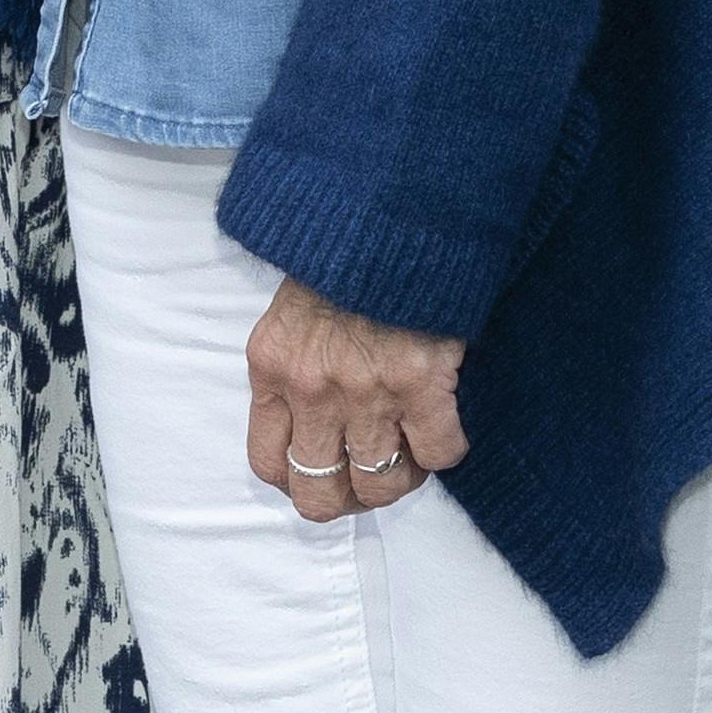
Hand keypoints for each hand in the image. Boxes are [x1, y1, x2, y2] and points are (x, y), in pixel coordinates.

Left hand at [250, 275, 465, 521]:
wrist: (389, 215)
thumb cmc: (341, 260)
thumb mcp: (290, 316)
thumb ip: (293, 370)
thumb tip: (311, 425)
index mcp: (271, 369)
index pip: (268, 464)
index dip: (300, 482)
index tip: (324, 473)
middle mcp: (312, 390)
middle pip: (319, 494)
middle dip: (349, 497)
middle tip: (371, 477)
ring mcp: (366, 392)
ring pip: (380, 484)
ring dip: (400, 479)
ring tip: (410, 454)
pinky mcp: (421, 385)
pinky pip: (437, 455)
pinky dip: (444, 450)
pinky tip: (443, 423)